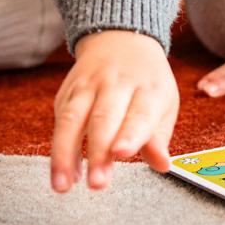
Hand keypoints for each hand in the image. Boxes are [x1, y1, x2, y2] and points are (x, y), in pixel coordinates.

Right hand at [50, 30, 177, 192]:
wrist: (121, 39)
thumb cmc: (147, 82)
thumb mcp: (164, 103)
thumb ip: (159, 137)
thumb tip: (163, 165)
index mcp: (147, 88)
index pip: (139, 113)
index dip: (130, 134)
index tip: (122, 153)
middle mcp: (116, 84)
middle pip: (103, 118)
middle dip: (98, 152)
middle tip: (97, 184)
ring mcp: (88, 86)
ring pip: (72, 118)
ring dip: (65, 154)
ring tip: (63, 185)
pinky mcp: (67, 92)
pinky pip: (60, 121)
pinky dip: (59, 149)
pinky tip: (65, 173)